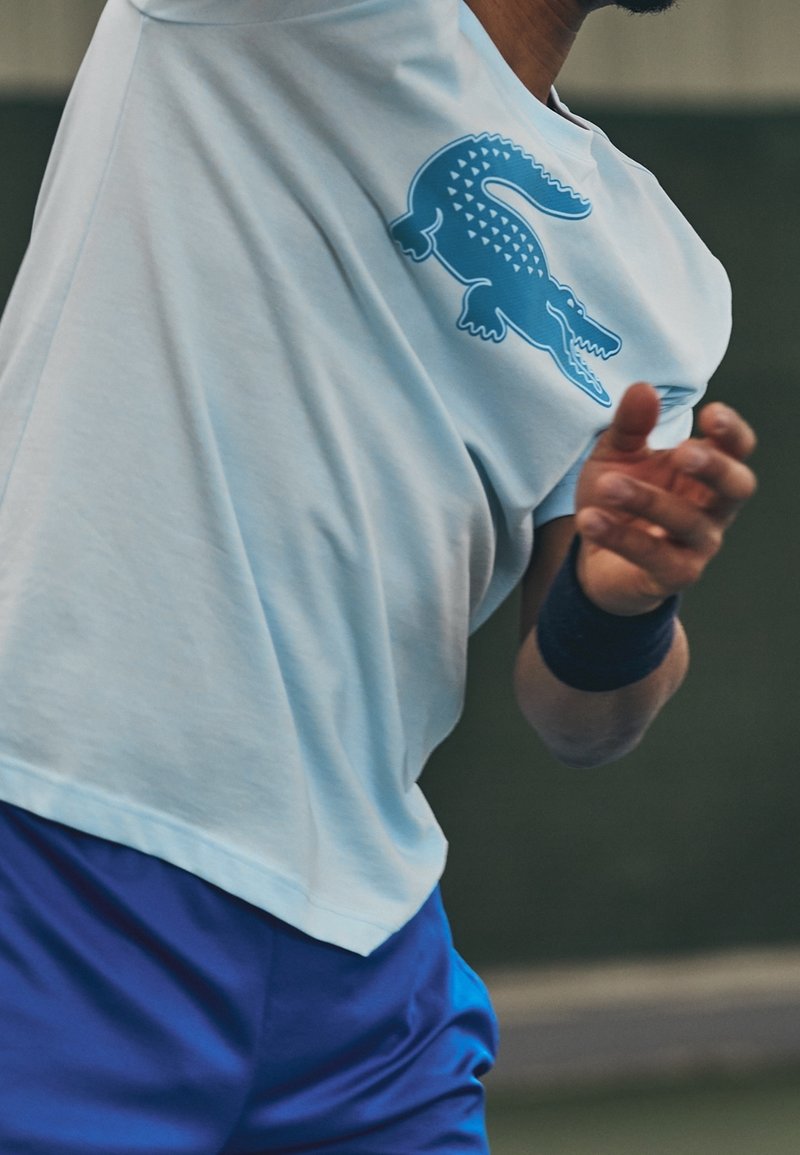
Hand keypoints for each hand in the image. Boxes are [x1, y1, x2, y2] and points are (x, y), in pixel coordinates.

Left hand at [574, 382, 756, 615]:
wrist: (597, 559)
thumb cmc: (618, 499)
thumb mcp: (616, 456)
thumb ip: (630, 426)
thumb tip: (642, 388)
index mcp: (706, 473)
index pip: (737, 450)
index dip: (731, 432)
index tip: (710, 412)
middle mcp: (712, 509)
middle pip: (736, 487)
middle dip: (714, 468)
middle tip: (682, 453)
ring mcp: (697, 546)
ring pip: (688, 522)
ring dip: (647, 501)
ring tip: (608, 485)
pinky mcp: (673, 576)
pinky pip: (653, 555)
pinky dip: (620, 537)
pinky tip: (590, 519)